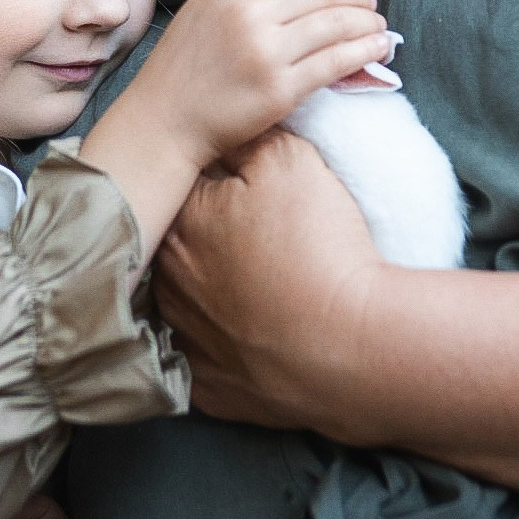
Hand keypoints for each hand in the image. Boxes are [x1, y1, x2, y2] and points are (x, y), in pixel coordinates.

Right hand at [81, 0, 389, 246]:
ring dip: (368, 22)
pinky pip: (336, 62)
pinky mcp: (280, 89)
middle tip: (370, 4)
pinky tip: (378, 48)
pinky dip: (365, 51)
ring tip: (379, 26)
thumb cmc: (186, 64)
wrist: (164, 120)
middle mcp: (248, 11)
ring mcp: (265, 51)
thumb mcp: (209, 6)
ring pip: (337, 23)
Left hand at [152, 130, 390, 435]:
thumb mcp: (290, 161)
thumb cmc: (319, 248)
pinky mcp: (208, 388)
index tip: (248, 181)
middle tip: (258, 231)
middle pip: (181, 242)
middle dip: (208, 231)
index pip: (186, 182)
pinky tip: (256, 333)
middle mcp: (166, 284)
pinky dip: (227, 346)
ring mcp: (183, 342)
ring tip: (261, 282)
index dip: (218, 175)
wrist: (352, 347)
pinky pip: (206, 359)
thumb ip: (249, 135)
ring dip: (210, 289)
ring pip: (188, 302)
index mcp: (179, 222)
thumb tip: (227, 130)